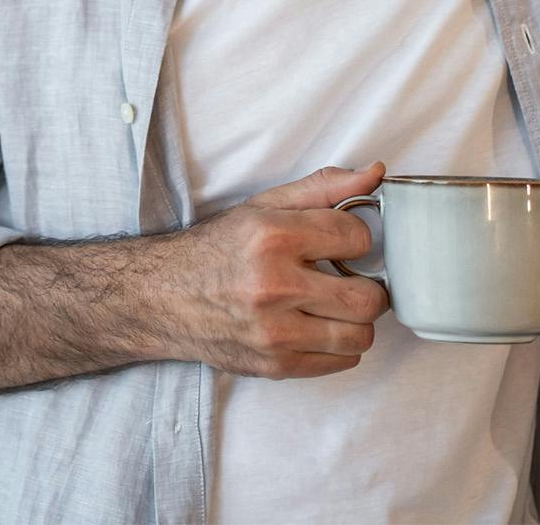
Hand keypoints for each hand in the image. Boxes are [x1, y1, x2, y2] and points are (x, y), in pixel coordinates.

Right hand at [161, 162, 390, 379]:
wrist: (164, 297)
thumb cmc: (218, 248)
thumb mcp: (266, 205)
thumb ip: (324, 188)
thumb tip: (375, 173)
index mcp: (274, 236)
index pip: (357, 239)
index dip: (358, 238)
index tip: (345, 243)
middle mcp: (274, 286)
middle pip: (366, 299)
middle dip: (369, 287)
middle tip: (352, 279)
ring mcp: (274, 333)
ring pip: (359, 337)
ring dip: (356, 321)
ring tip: (335, 305)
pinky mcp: (273, 366)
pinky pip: (339, 362)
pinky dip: (338, 346)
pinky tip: (317, 326)